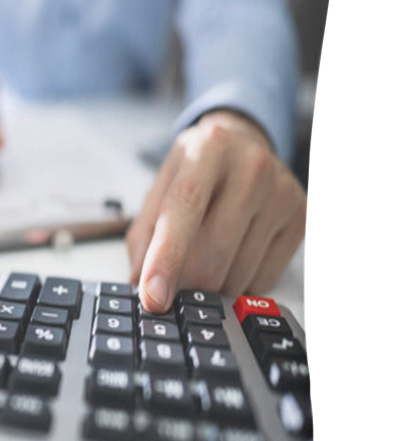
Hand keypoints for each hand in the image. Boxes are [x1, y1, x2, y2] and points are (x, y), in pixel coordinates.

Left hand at [127, 109, 306, 312]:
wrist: (243, 145)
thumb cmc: (196, 172)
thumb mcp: (160, 189)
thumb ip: (143, 237)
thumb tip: (141, 287)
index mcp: (207, 150)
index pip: (184, 208)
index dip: (166, 256)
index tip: (154, 296)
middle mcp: (250, 166)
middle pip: (212, 254)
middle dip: (185, 283)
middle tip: (173, 281)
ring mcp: (281, 192)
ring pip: (237, 275)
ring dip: (212, 285)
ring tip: (207, 254)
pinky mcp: (300, 217)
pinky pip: (262, 279)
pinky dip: (239, 282)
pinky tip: (234, 255)